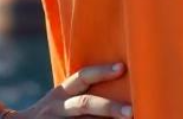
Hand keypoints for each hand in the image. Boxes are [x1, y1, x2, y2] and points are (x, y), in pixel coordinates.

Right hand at [9, 62, 131, 116]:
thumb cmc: (52, 115)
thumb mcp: (61, 101)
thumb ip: (84, 95)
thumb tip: (124, 93)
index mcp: (61, 93)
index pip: (82, 77)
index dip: (101, 71)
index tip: (122, 67)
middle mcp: (58, 107)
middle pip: (84, 104)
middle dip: (109, 107)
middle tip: (131, 111)